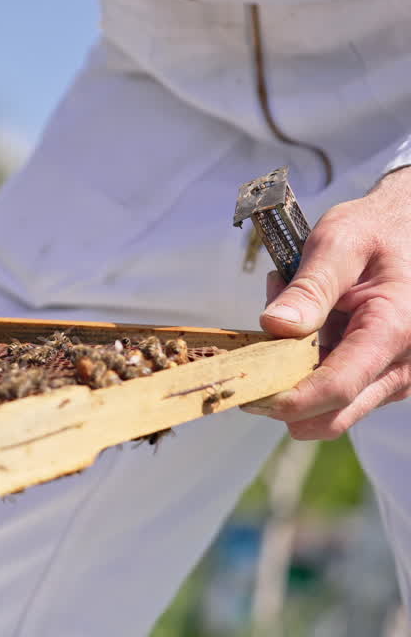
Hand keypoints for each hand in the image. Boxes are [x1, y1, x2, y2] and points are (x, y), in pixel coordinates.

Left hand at [245, 168, 410, 438]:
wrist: (406, 230)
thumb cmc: (375, 232)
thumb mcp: (338, 243)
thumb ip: (309, 288)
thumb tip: (274, 326)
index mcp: (394, 329)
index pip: (338, 387)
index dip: (290, 400)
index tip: (247, 396)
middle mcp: (402, 363)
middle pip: (335, 412)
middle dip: (284, 397)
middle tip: (246, 362)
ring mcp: (393, 374)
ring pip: (332, 405)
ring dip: (294, 373)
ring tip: (289, 312)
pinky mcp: (380, 375)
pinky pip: (335, 387)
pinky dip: (306, 363)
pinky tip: (304, 321)